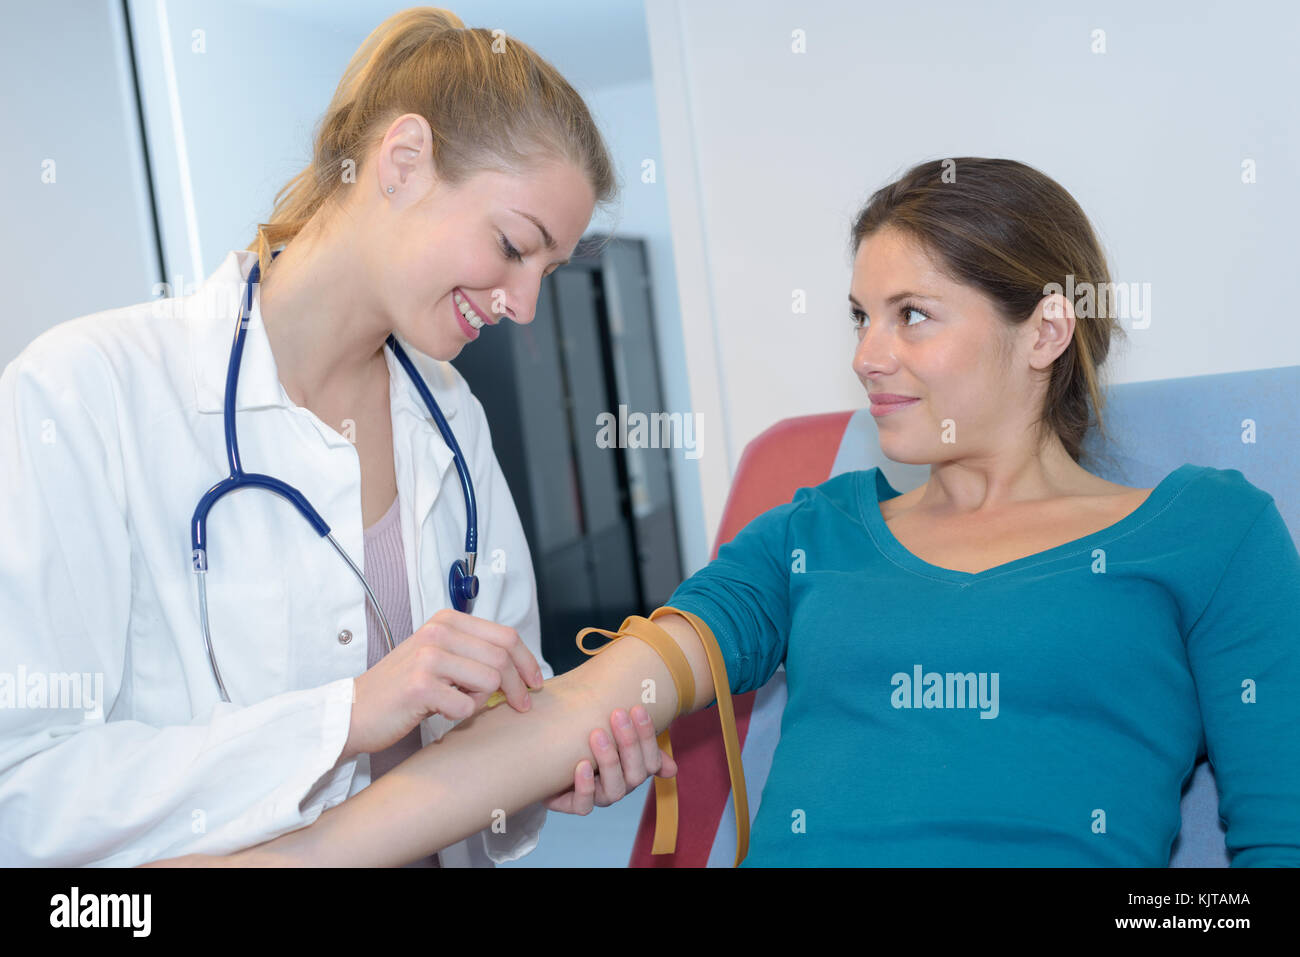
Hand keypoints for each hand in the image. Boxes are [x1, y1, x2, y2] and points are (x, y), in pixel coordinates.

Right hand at [343, 608, 543, 760]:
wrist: (355, 711)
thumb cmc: (401, 688)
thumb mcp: (438, 657)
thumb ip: (474, 654)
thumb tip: (521, 669)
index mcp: (446, 620)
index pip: (506, 635)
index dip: (528, 661)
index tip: (535, 682)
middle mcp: (438, 632)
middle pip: (503, 658)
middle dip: (518, 686)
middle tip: (520, 705)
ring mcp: (428, 657)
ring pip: (490, 680)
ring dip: (484, 700)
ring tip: (462, 704)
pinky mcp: (421, 686)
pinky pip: (466, 706)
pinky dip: (462, 715)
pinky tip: (442, 712)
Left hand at [545, 705, 676, 814]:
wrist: (553, 759)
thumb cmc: (589, 744)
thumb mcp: (613, 736)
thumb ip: (638, 741)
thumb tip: (673, 769)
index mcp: (633, 770)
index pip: (651, 760)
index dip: (646, 736)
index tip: (637, 708)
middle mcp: (620, 786)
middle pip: (635, 775)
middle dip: (628, 743)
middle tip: (617, 714)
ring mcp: (598, 797)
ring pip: (614, 790)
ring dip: (608, 761)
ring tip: (597, 734)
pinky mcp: (574, 805)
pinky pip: (584, 805)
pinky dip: (585, 786)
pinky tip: (582, 764)